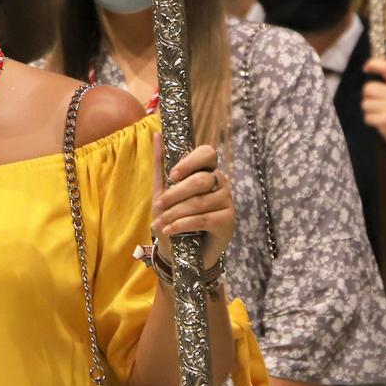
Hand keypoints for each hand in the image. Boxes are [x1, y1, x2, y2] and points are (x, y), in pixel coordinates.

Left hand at [152, 139, 235, 269]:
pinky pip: (203, 219)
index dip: (190, 161)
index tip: (173, 175)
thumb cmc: (175, 217)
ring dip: (175, 213)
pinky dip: (182, 224)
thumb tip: (157, 135)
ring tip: (160, 223)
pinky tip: (170, 230)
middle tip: (160, 205)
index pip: (207, 153)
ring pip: (199, 202)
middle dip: (175, 194)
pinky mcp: (228, 221)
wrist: (183, 251)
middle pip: (200, 180)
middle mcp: (221, 183)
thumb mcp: (163, 191)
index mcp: (207, 170)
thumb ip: (162, 164)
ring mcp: (227, 201)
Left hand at [360, 58, 385, 168]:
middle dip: (368, 96)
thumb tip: (369, 68)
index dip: (374, 64)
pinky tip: (380, 123)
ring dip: (369, 110)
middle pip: (369, 88)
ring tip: (380, 115)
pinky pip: (367, 117)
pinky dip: (370, 121)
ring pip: (365, 103)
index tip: (366, 68)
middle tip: (377, 104)